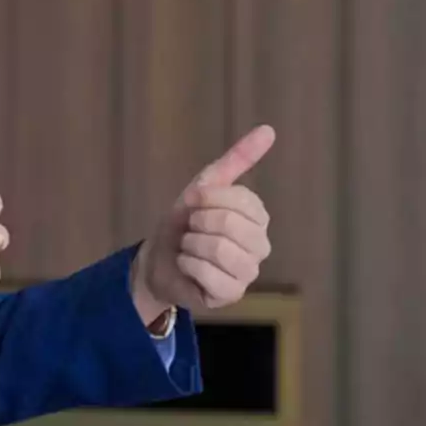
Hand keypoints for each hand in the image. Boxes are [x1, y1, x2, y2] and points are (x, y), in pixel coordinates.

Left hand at [131, 125, 275, 321]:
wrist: (156, 258)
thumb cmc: (183, 223)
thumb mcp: (204, 187)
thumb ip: (236, 160)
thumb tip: (268, 130)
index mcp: (257, 217)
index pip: (241, 200)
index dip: (208, 198)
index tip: (194, 203)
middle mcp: (260, 245)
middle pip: (230, 224)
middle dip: (198, 222)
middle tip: (191, 229)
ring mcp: (248, 273)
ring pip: (222, 250)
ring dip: (191, 245)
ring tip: (189, 248)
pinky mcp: (232, 295)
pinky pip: (211, 276)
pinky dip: (189, 266)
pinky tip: (188, 267)